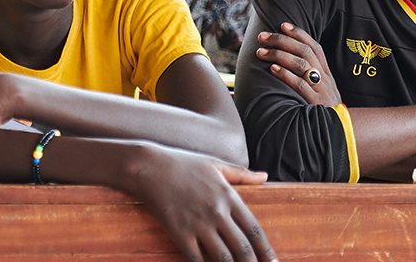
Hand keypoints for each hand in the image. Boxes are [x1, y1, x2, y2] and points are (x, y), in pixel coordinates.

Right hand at [123, 144, 275, 261]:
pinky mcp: (180, 233)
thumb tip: (264, 177)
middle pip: (242, 248)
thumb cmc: (182, 163)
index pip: (254, 229)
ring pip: (223, 257)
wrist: (149, 167)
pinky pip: (196, 258)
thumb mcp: (215, 164)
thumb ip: (242, 174)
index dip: (266, 250)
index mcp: (228, 197)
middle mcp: (217, 213)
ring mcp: (198, 224)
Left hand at [257, 23, 342, 106]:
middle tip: (263, 36)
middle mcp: (326, 79)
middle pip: (305, 52)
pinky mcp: (316, 104)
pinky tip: (273, 69)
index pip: (315, 47)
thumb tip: (285, 64)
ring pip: (302, 65)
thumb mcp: (321, 93)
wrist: (342, 135)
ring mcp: (322, 91)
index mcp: (327, 75)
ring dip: (279, 55)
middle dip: (282, 41)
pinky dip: (286, 75)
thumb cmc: (324, 114)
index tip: (282, 25)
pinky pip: (300, 85)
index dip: (299, 34)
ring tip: (261, 52)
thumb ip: (309, 79)